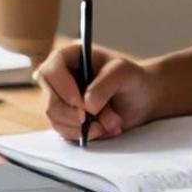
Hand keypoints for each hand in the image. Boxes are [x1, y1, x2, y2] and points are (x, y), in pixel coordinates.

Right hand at [36, 42, 159, 141]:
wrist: (140, 99)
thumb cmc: (132, 79)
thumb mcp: (125, 73)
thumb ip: (106, 83)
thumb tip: (87, 105)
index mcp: (70, 56)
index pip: (51, 71)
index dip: (63, 89)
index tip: (82, 104)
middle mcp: (60, 77)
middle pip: (50, 99)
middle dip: (75, 114)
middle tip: (97, 120)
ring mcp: (60, 99)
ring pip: (56, 118)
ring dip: (83, 126)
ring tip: (110, 122)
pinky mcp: (64, 118)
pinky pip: (63, 131)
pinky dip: (83, 134)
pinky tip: (102, 129)